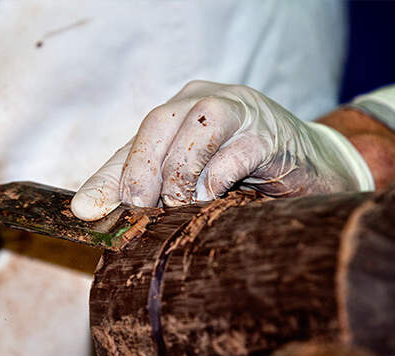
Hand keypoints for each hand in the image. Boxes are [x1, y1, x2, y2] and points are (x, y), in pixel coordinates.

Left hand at [72, 81, 372, 219]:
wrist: (309, 168)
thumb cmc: (241, 175)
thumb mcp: (188, 184)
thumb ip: (147, 194)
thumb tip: (89, 213)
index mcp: (178, 114)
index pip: (133, 142)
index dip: (107, 177)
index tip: (85, 211)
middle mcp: (203, 103)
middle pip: (159, 121)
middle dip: (141, 167)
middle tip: (139, 205)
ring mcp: (241, 113)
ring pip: (197, 125)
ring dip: (180, 171)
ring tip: (180, 205)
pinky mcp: (271, 134)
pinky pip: (237, 151)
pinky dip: (217, 177)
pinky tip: (211, 198)